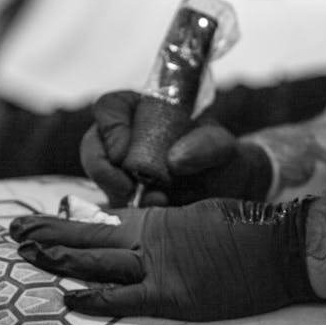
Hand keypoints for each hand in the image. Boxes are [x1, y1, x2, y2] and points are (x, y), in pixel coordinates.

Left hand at [10, 197, 316, 320]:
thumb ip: (164, 225)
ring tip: (25, 253)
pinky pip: (128, 297)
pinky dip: (97, 297)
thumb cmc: (244, 228)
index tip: (33, 223)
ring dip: (59, 258)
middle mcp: (150, 239)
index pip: (96, 223)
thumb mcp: (197, 216)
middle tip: (13, 233)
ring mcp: (161, 267)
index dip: (62, 224)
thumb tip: (136, 230)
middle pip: (87, 239)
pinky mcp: (176, 295)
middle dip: (48, 237)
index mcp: (155, 220)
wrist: (280, 244)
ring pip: (98, 261)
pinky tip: (69, 297)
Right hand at [80, 90, 272, 206]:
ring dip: (119, 195)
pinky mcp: (125, 203)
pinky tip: (157, 214)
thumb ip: (206, 144)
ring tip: (157, 201)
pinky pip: (111, 209)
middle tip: (129, 188)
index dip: (111, 128)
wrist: (232, 196)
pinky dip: (129, 216)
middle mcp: (124, 140)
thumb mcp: (223, 146)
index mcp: (140, 111)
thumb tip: (174, 160)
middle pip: (92, 147)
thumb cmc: (224, 160)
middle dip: (105, 170)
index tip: (124, 153)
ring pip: (99, 181)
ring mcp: (121, 173)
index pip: (109, 108)